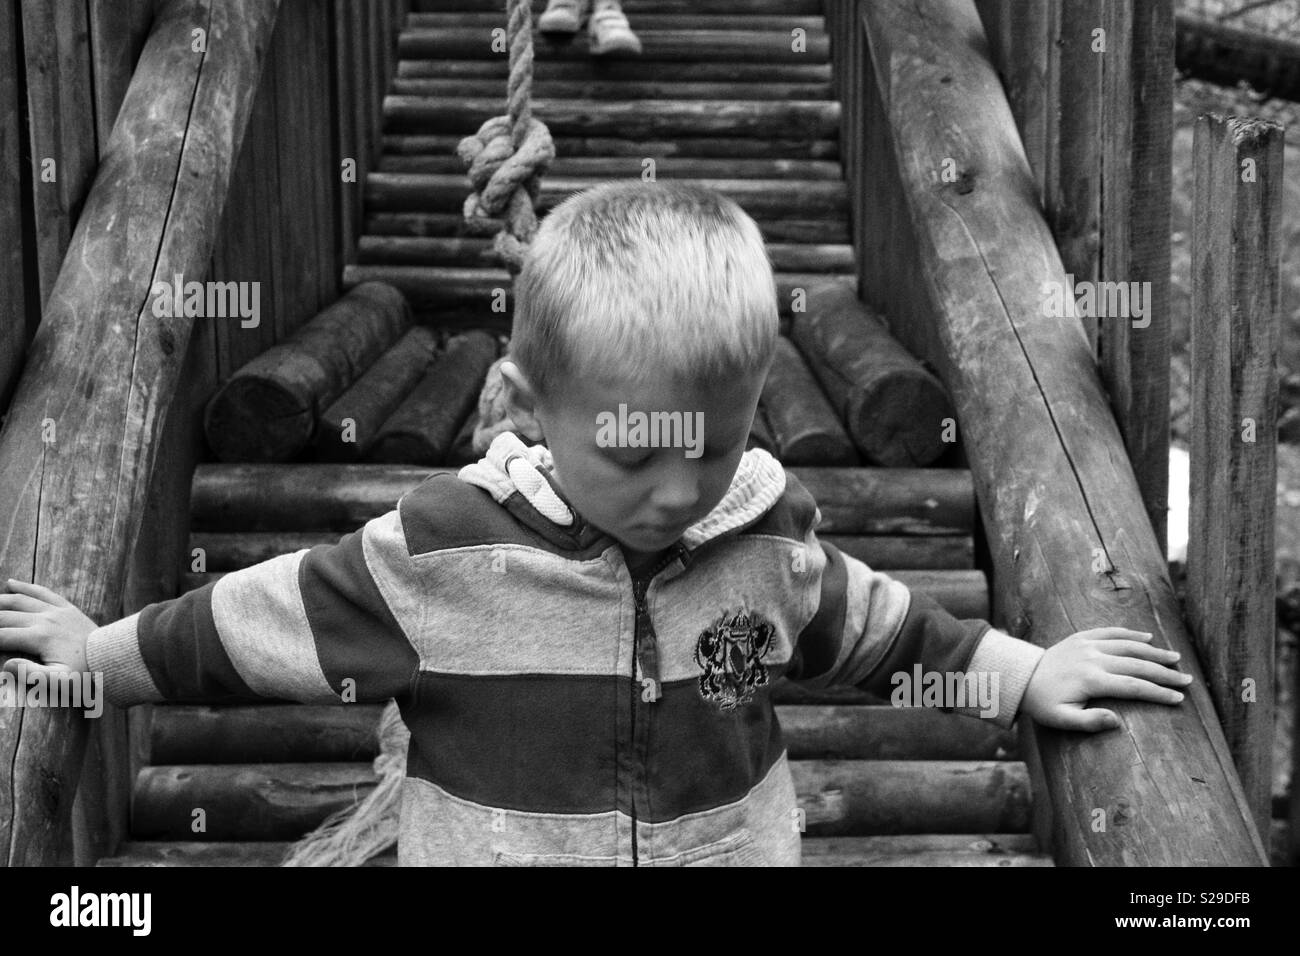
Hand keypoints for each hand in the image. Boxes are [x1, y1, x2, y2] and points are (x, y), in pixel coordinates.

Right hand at [0, 579, 96, 674]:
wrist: (115, 658)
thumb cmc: (86, 675)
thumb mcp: (60, 683)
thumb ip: (31, 675)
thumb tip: (6, 664)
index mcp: (39, 637)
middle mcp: (44, 619)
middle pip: (4, 615)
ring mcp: (56, 611)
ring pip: (19, 600)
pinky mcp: (67, 608)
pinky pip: (43, 592)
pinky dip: (26, 586)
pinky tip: (11, 582)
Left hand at [1020, 627, 1192, 731]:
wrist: (1021, 677)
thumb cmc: (1043, 703)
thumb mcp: (1061, 719)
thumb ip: (1089, 722)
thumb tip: (1116, 722)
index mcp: (1092, 680)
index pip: (1134, 686)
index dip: (1158, 693)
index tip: (1178, 699)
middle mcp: (1093, 658)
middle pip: (1137, 665)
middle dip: (1165, 673)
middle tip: (1188, 680)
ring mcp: (1088, 645)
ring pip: (1128, 645)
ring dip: (1153, 652)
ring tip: (1176, 659)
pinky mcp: (1081, 637)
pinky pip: (1110, 632)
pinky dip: (1130, 633)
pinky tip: (1147, 638)